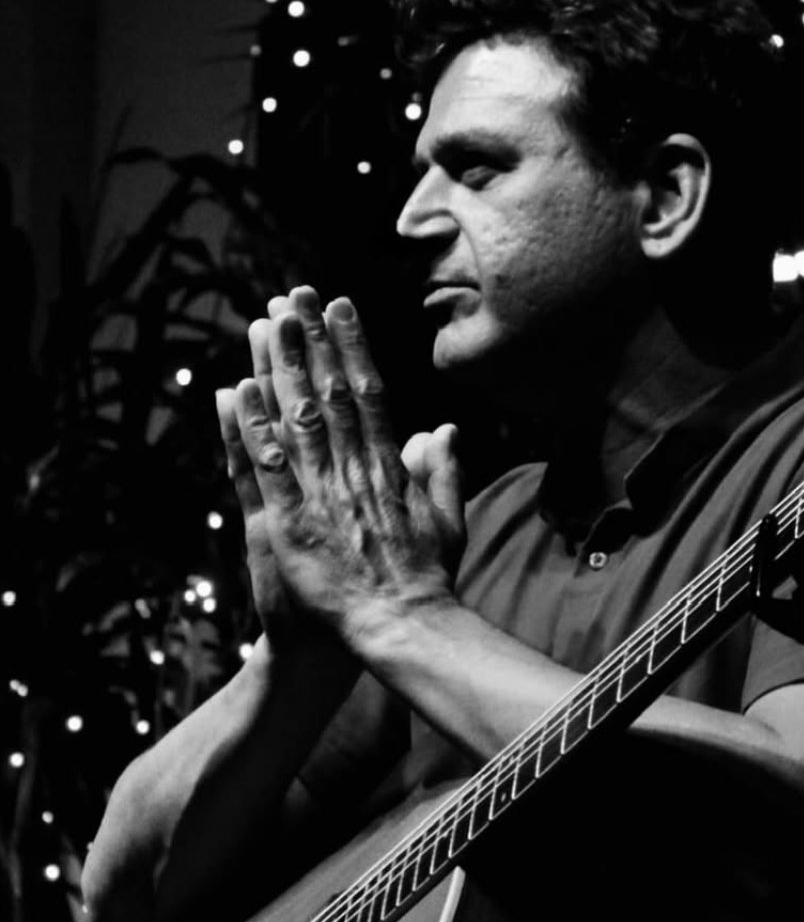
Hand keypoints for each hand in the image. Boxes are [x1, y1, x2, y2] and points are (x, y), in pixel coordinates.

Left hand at [224, 287, 465, 650]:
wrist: (402, 626)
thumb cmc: (428, 578)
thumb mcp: (450, 518)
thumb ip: (445, 471)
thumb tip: (447, 428)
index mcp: (390, 467)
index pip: (368, 393)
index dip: (351, 346)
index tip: (340, 307)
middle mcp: (354, 470)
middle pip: (328, 393)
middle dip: (311, 341)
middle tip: (294, 295)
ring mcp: (321, 494)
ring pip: (295, 418)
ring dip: (280, 368)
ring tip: (267, 323)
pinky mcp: (290, 523)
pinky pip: (265, 467)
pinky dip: (249, 428)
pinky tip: (235, 390)